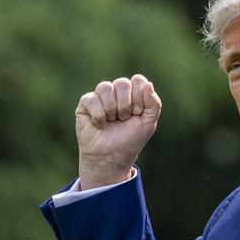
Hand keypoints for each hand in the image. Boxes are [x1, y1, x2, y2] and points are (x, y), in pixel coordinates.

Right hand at [75, 74, 161, 188]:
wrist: (111, 158)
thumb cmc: (129, 141)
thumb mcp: (148, 124)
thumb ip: (154, 104)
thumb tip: (148, 84)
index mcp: (133, 94)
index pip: (138, 80)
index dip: (139, 98)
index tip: (137, 114)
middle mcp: (116, 92)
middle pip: (122, 83)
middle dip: (125, 106)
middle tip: (123, 120)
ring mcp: (100, 96)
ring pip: (105, 87)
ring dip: (112, 110)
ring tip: (111, 122)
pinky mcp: (85, 103)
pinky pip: (92, 99)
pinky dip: (99, 116)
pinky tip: (99, 125)